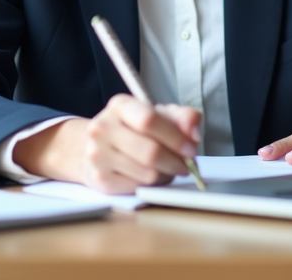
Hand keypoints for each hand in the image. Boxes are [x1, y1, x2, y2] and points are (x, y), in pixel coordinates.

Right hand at [14, 95, 200, 193]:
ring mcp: (97, 154)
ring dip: (165, 174)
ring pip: (147, 173)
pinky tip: (150, 176)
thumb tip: (193, 132)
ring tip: (165, 168)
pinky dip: (150, 185)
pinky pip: (137, 187)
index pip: (149, 120)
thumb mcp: (159, 115)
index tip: (191, 148)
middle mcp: (102, 127)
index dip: (175, 137)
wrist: (97, 148)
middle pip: (150, 152)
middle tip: (186, 165)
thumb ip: (182, 117)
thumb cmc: (134, 130)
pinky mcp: (99, 179)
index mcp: (119, 105)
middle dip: (175, 161)